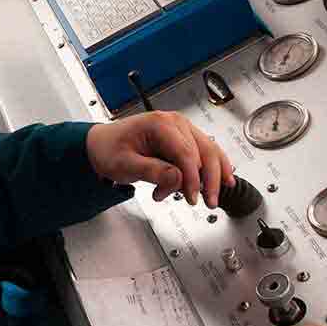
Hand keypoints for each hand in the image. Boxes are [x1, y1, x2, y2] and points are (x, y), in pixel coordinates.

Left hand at [85, 110, 232, 205]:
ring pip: (209, 152)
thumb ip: (151, 171)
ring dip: (211, 176)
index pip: (185, 153)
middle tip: (207, 202)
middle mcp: (175, 123)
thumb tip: (177, 178)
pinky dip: (214, 168)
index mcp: (159, 123)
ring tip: (210, 197)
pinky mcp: (184, 139)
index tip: (192, 197)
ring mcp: (181, 130)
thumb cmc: (109, 149)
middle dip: (207, 180)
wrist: (102, 145)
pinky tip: (224, 180)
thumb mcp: (124, 164)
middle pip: (204, 151)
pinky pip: (206, 153)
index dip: (192, 178)